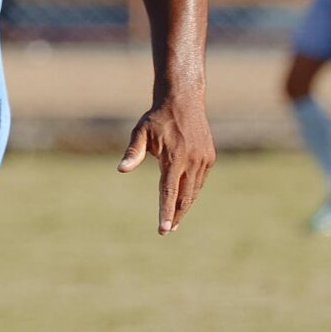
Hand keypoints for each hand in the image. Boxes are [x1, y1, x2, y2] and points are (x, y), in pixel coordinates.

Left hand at [117, 86, 215, 233]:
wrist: (183, 101)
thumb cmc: (157, 118)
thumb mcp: (141, 132)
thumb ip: (133, 152)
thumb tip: (121, 169)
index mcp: (174, 157)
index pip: (169, 191)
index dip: (166, 212)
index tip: (164, 229)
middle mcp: (192, 160)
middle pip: (185, 196)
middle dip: (177, 215)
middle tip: (168, 230)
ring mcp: (203, 159)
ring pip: (194, 190)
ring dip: (185, 205)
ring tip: (175, 220)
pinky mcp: (209, 157)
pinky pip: (200, 180)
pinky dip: (191, 191)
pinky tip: (183, 197)